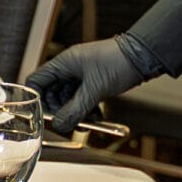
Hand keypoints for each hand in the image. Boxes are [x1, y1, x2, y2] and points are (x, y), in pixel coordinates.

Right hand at [29, 36, 150, 135]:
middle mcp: (69, 68)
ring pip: (68, 97)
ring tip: (86, 121)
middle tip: (68, 121)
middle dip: (59, 109)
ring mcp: (81, 74)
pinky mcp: (93, 81)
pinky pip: (81, 98)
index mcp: (63, 63)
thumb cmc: (118, 63)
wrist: (143, 57)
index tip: (46, 114)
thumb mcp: (94, 90)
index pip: (37, 81)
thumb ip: (75, 109)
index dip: (38, 99)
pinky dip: (86, 109)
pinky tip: (95, 116)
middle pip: (52, 92)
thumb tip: (60, 125)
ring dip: (74, 111)